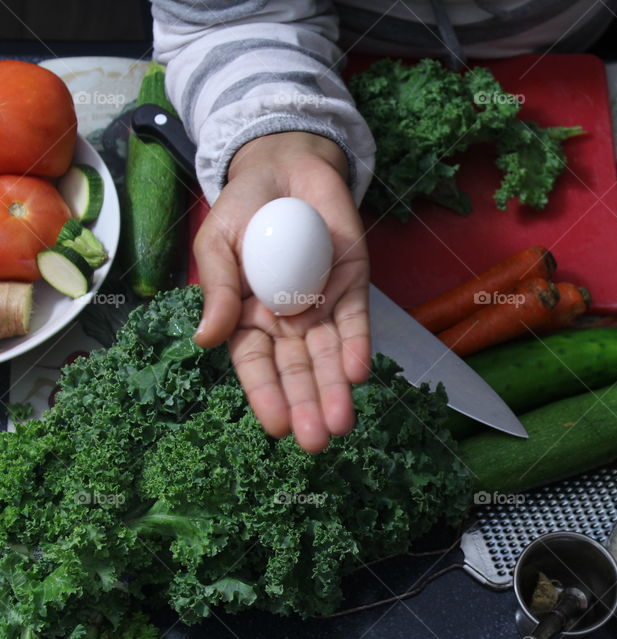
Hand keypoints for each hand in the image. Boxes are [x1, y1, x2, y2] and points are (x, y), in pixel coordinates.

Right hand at [192, 132, 370, 452]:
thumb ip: (216, 287)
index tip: (276, 427)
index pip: (256, 365)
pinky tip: (359, 372)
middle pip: (297, 371)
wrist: (287, 167)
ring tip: (342, 423)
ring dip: (336, 389)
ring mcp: (321, 306)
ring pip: (329, 356)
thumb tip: (204, 338)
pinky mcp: (352, 287)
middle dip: (307, 405)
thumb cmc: (243, 208)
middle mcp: (286, 321)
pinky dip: (358, 346)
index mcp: (247, 317)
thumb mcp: (217, 242)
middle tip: (318, 441)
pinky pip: (355, 322)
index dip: (266, 395)